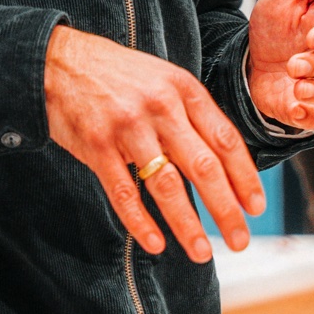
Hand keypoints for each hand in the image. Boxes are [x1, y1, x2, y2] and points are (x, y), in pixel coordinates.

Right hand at [44, 26, 266, 263]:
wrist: (58, 61)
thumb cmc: (115, 74)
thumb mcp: (162, 79)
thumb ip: (189, 113)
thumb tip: (221, 161)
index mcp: (183, 89)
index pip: (225, 139)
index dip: (245, 177)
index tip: (255, 207)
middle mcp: (160, 106)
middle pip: (203, 166)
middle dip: (225, 209)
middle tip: (239, 240)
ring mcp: (128, 127)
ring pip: (166, 184)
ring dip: (188, 224)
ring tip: (202, 252)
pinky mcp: (97, 145)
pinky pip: (124, 192)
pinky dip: (141, 222)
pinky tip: (156, 243)